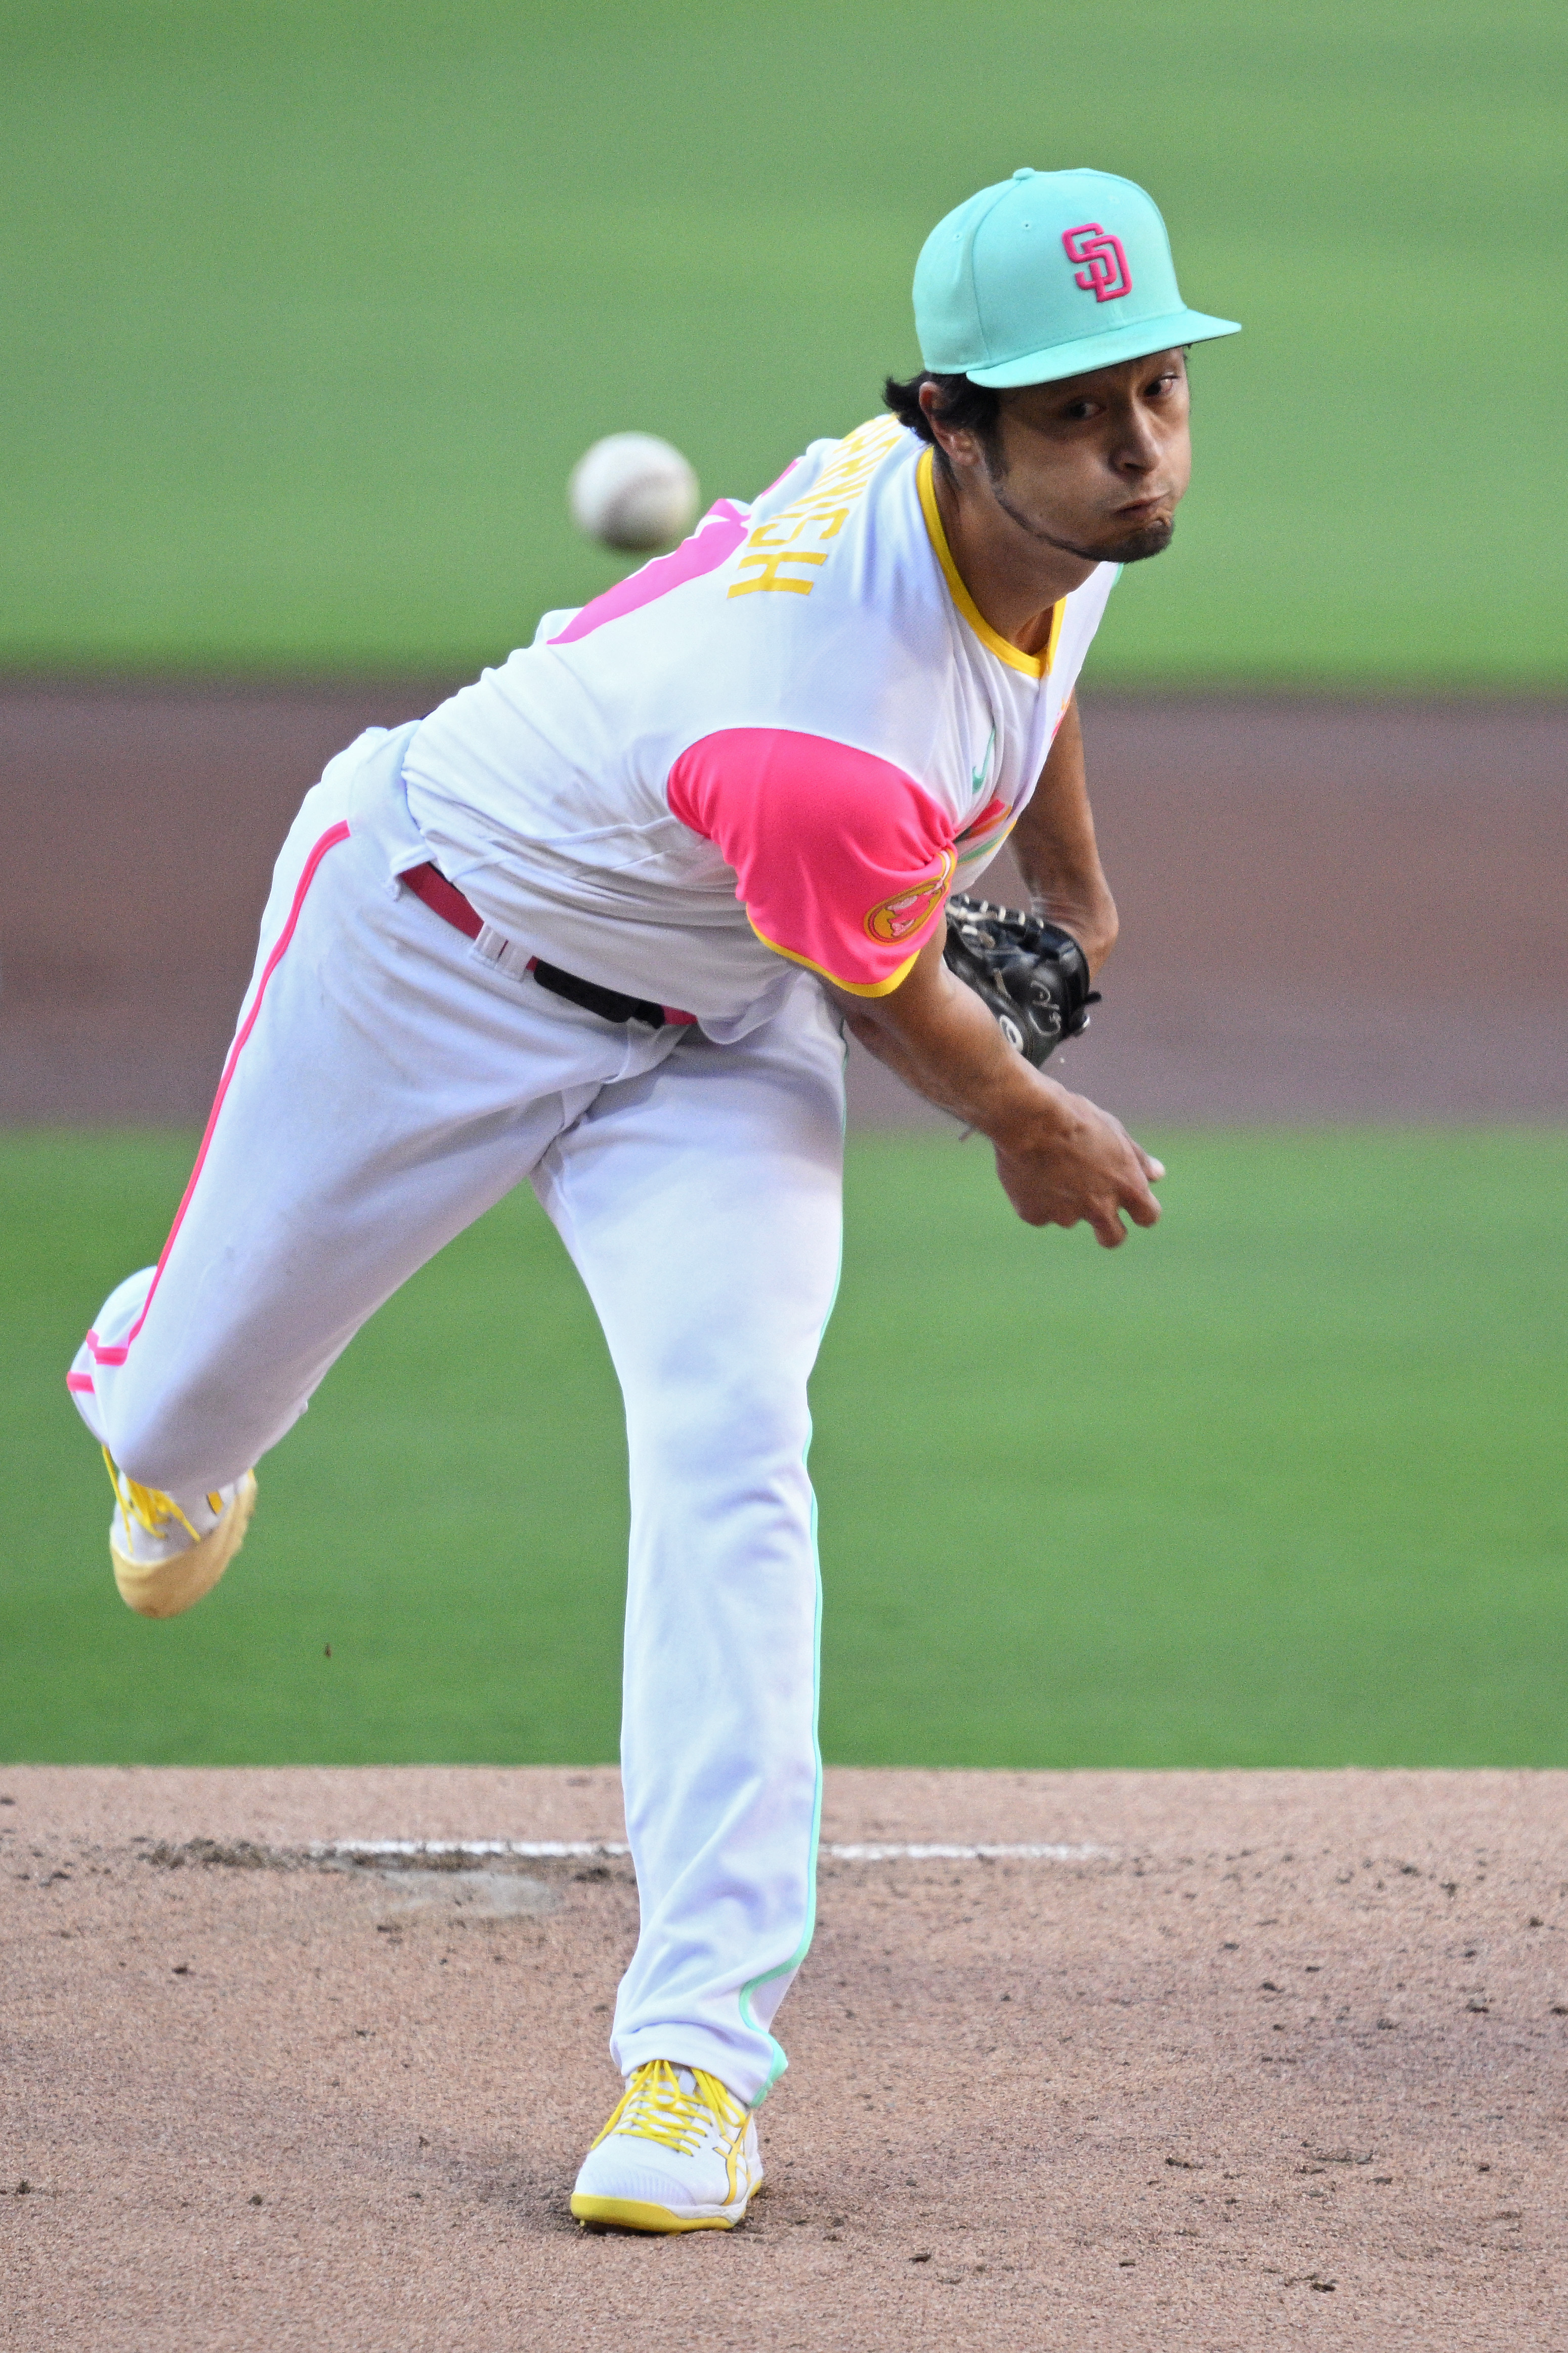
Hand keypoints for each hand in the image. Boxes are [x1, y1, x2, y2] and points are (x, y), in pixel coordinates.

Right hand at [991, 1083, 1163, 1246]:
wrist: (1028, 1119)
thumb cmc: (1075, 1118)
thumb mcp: (1114, 1132)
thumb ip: (1138, 1159)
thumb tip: (1157, 1175)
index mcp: (1127, 1186)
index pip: (1148, 1216)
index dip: (1141, 1210)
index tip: (1132, 1204)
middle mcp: (1100, 1207)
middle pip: (1113, 1238)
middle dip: (1108, 1230)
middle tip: (1093, 1207)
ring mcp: (1066, 1215)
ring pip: (1068, 1217)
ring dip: (1064, 1200)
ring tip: (1049, 1165)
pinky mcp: (1035, 1215)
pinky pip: (1039, 1211)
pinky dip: (1036, 1197)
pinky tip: (1029, 1171)